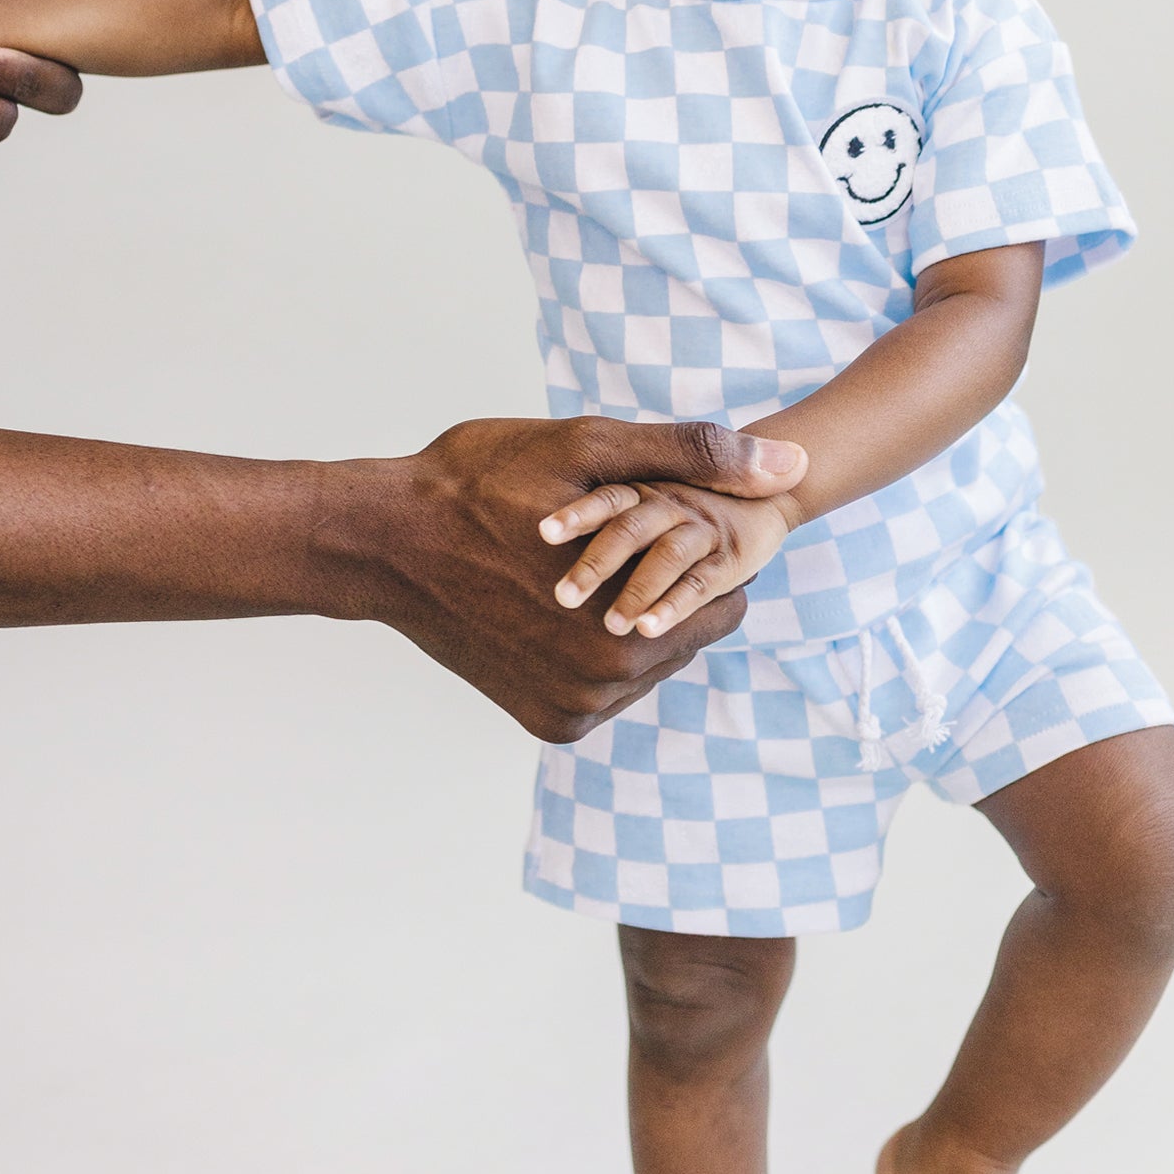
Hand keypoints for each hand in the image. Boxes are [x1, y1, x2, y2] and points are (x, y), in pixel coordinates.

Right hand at [325, 417, 807, 739]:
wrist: (382, 542)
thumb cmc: (480, 482)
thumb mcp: (588, 449)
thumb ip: (694, 456)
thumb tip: (790, 467)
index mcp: (629, 630)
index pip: (727, 600)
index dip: (700, 550)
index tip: (656, 519)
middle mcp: (606, 687)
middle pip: (689, 632)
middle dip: (667, 586)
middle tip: (610, 540)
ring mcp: (574, 711)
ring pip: (651, 660)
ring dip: (633, 616)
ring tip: (583, 568)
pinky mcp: (547, 724)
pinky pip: (610, 685)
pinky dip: (597, 646)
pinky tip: (560, 602)